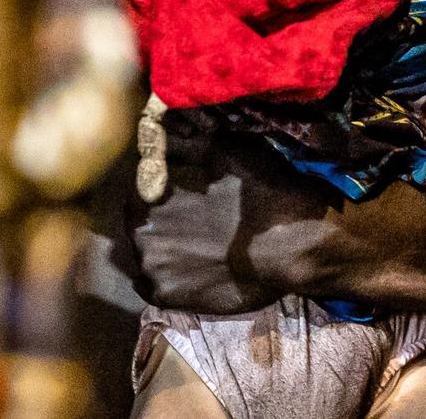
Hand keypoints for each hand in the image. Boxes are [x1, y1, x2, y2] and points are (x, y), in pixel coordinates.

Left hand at [128, 117, 336, 313]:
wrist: (287, 244)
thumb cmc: (255, 190)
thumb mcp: (220, 149)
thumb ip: (181, 143)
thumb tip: (159, 129)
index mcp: (146, 193)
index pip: (139, 188)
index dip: (159, 188)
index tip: (179, 192)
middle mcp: (138, 232)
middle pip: (139, 222)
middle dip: (159, 219)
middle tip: (191, 220)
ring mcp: (149, 267)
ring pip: (145, 253)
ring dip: (162, 248)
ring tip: (194, 245)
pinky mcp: (166, 296)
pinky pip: (149, 285)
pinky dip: (164, 276)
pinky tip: (188, 268)